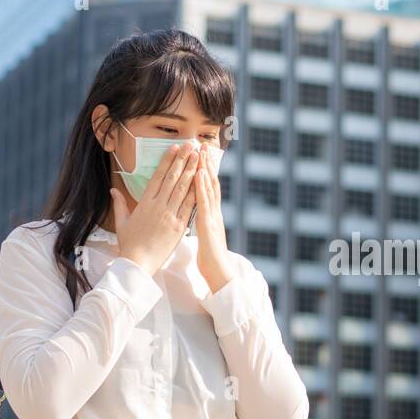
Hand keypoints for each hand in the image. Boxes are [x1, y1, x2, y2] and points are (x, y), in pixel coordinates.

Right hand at [110, 142, 197, 274]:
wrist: (138, 263)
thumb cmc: (129, 244)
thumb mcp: (121, 222)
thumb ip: (119, 204)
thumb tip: (113, 191)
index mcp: (144, 203)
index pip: (157, 176)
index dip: (167, 161)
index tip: (175, 148)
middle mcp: (158, 206)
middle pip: (172, 178)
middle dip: (183, 160)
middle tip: (191, 145)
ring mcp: (169, 215)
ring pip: (182, 189)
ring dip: (192, 171)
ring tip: (199, 157)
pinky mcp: (179, 227)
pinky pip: (189, 206)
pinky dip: (196, 192)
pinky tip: (203, 181)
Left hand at [193, 147, 234, 292]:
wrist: (220, 274)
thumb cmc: (211, 259)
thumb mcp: (206, 237)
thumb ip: (204, 223)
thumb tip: (198, 215)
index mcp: (211, 215)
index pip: (207, 188)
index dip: (205, 171)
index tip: (200, 155)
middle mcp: (214, 212)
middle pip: (211, 183)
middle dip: (207, 164)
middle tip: (203, 144)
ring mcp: (213, 217)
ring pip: (209, 189)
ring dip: (206, 169)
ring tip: (201, 151)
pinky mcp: (209, 225)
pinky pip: (204, 203)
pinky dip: (203, 187)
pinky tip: (200, 174)